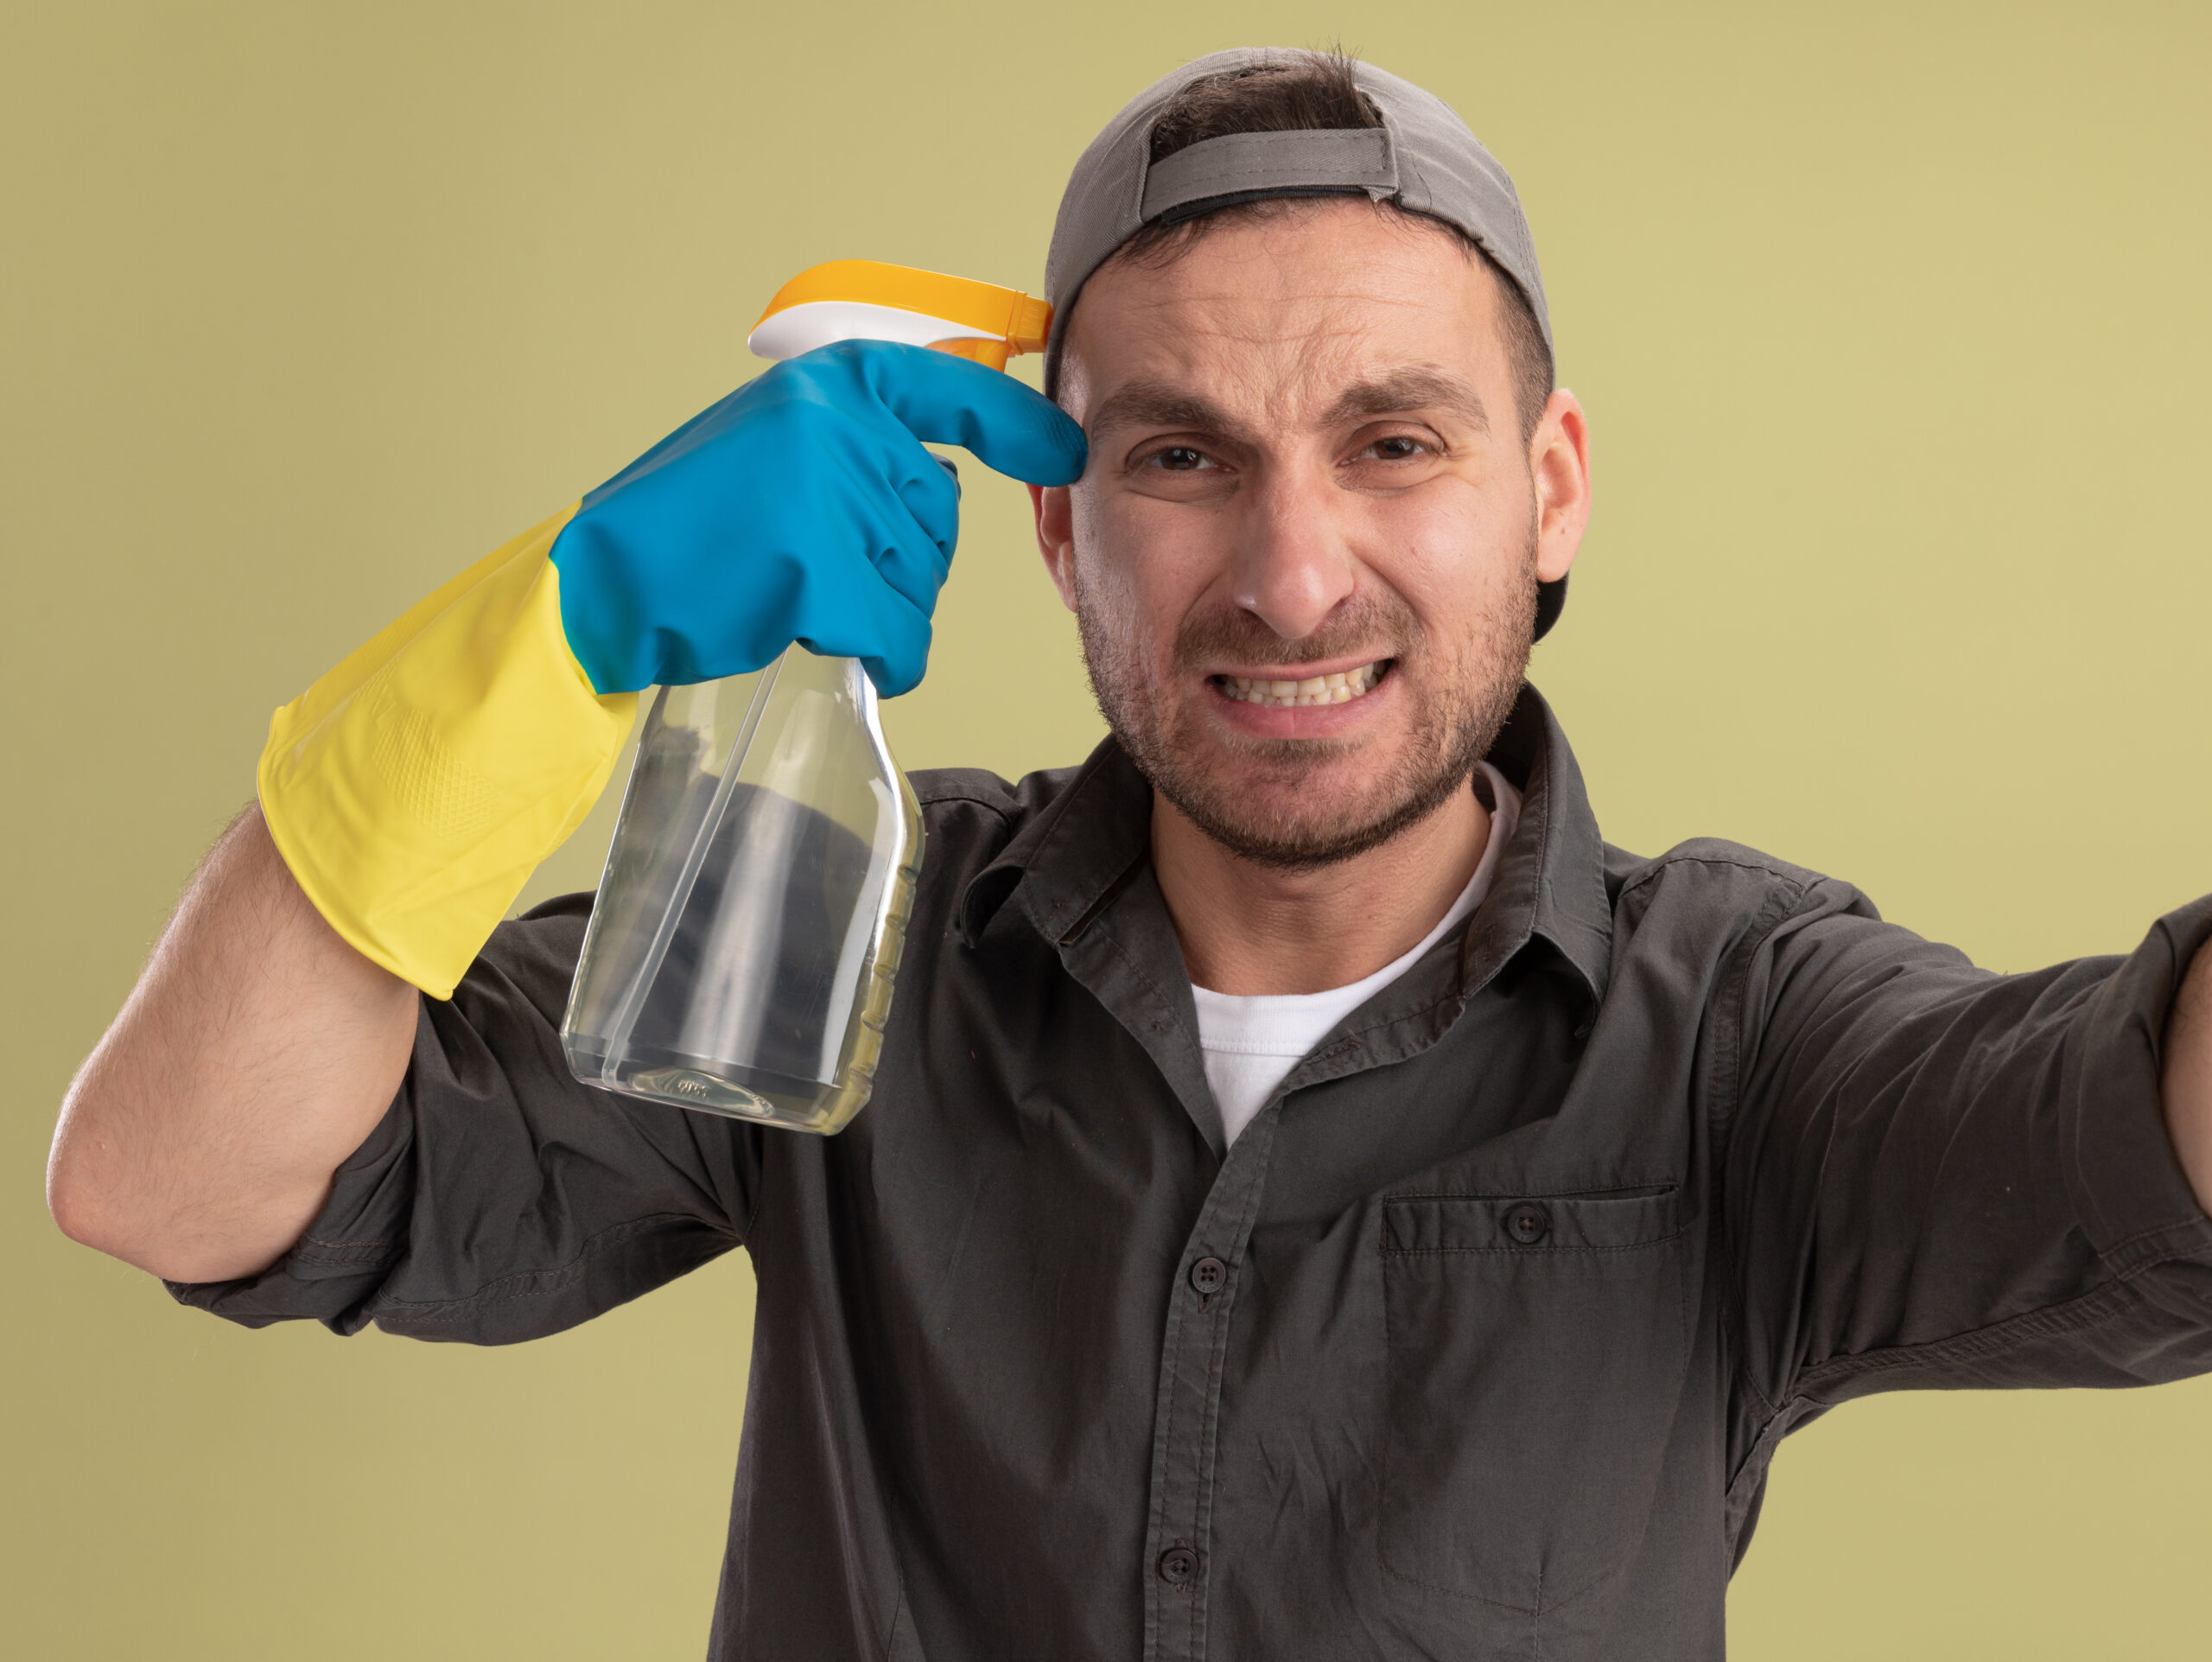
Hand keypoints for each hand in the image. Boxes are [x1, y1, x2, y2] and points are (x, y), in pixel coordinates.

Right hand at [549, 339, 1087, 695]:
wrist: (599, 585)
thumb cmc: (685, 530)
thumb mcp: (772, 446)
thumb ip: (853, 445)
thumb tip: (942, 475)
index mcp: (829, 384)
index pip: (952, 388)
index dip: (1018, 425)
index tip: (1065, 449)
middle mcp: (838, 424)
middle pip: (934, 517)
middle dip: (893, 559)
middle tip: (798, 560)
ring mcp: (831, 493)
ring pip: (917, 581)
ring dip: (874, 609)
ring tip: (785, 591)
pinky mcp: (821, 566)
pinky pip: (899, 635)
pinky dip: (878, 656)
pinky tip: (813, 637)